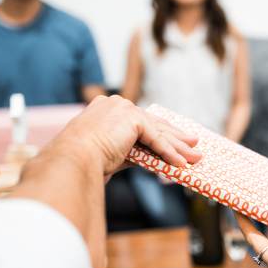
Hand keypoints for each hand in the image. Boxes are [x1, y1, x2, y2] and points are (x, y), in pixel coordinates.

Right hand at [57, 95, 201, 175]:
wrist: (73, 158)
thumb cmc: (82, 160)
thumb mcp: (109, 151)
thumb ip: (129, 149)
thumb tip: (149, 159)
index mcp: (106, 108)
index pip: (139, 119)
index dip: (158, 129)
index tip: (173, 136)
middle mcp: (116, 104)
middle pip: (153, 123)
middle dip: (175, 136)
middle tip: (193, 143)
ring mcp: (125, 109)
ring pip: (158, 131)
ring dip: (179, 146)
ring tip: (194, 156)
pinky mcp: (133, 119)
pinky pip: (157, 140)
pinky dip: (170, 153)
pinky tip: (182, 163)